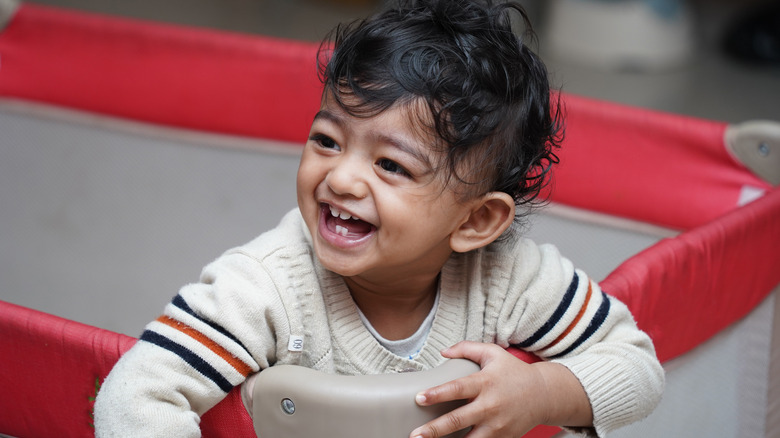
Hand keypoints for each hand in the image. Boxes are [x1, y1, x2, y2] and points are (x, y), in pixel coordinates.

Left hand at [410, 341, 590, 437]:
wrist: (544, 395)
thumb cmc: (514, 372)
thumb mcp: (493, 353)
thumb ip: (467, 348)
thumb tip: (444, 352)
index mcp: (485, 383)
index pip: (457, 388)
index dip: (437, 394)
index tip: (419, 398)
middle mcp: (490, 406)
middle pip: (458, 420)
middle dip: (434, 429)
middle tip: (415, 435)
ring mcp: (496, 425)